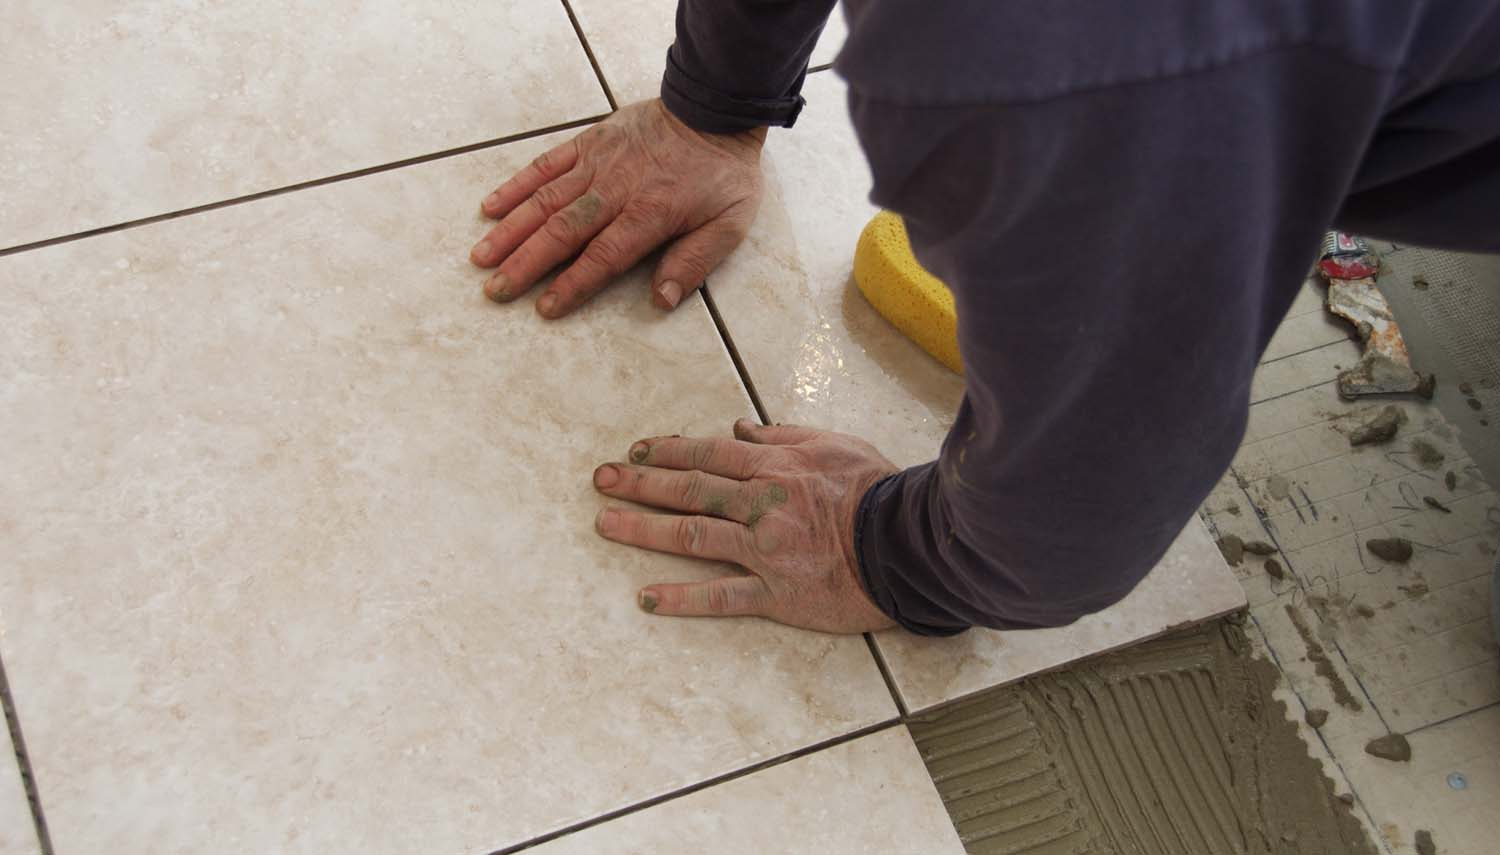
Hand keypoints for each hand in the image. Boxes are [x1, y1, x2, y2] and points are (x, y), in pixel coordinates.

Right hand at [470, 99, 765, 317]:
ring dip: (511, 230)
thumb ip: (695, 262)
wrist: (716, 108)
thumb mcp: (729, 224)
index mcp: (649, 214)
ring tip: (481, 257)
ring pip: (545, 200)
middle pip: (562, 232)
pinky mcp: (589, 141)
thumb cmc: (723, 174)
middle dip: (525, 264)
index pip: (602, 257)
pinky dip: (517, 185)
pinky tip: (491, 207)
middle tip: (494, 291)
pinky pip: (546, 164)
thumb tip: (662, 301)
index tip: (543, 308)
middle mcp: (615, 189)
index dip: (572, 285)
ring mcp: (597, 162)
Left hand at [591, 419, 898, 633]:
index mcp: (774, 467)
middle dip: (639, 484)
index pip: (707, 454)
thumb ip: (784, 436)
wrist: (907, 545)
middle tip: (601, 480)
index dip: (667, 451)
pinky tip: (646, 598)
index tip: (636, 452)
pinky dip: (682, 598)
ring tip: (605, 525)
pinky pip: (721, 596)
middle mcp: (760, 505)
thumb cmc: (877, 490)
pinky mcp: (775, 594)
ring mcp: (764, 551)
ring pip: (692, 536)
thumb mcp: (834, 445)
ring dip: (643, 530)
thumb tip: (741, 429)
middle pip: (688, 490)